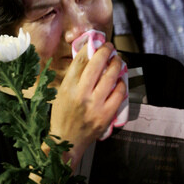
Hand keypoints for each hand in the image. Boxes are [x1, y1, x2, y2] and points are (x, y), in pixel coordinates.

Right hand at [50, 44, 126, 165]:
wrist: (67, 142)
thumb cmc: (63, 115)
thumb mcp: (62, 92)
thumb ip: (74, 76)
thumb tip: (88, 56)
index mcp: (68, 87)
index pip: (80, 60)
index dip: (90, 48)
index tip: (96, 42)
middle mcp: (81, 95)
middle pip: (97, 65)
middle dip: (105, 51)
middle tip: (110, 46)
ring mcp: (95, 105)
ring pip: (110, 77)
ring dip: (116, 64)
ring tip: (118, 59)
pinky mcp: (106, 115)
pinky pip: (118, 94)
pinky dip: (121, 84)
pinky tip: (120, 80)